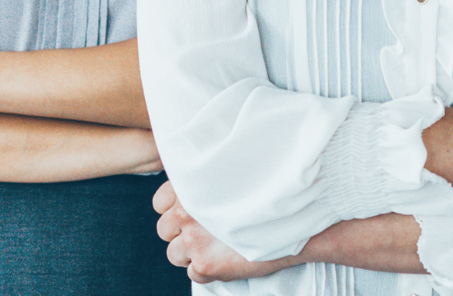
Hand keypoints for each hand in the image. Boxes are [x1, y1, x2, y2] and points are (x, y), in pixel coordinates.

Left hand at [153, 180, 294, 283]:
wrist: (294, 222)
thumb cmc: (264, 197)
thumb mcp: (229, 179)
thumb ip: (204, 185)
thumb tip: (188, 192)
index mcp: (189, 188)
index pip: (159, 203)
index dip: (173, 210)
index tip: (191, 213)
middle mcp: (186, 213)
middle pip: (163, 230)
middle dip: (180, 234)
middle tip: (206, 233)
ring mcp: (194, 240)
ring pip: (173, 255)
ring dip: (190, 254)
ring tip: (215, 247)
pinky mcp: (205, 265)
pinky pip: (192, 273)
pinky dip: (206, 270)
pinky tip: (225, 259)